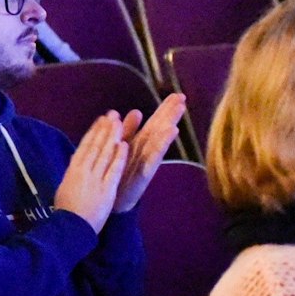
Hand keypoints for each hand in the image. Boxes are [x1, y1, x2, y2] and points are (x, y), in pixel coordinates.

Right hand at [51, 112, 129, 232]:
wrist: (70, 229)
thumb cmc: (66, 211)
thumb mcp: (65, 187)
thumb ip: (74, 172)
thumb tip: (77, 159)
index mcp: (72, 170)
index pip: (85, 146)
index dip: (94, 132)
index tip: (101, 120)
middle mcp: (84, 171)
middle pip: (96, 146)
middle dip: (105, 129)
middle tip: (113, 114)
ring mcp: (96, 180)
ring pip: (105, 154)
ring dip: (112, 137)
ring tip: (120, 122)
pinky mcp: (106, 190)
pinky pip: (114, 171)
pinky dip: (119, 157)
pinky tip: (124, 145)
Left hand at [113, 94, 186, 213]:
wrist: (112, 201)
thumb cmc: (118, 174)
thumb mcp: (121, 148)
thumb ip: (128, 130)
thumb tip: (136, 110)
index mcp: (140, 143)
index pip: (155, 122)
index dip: (165, 109)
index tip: (177, 94)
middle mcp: (146, 151)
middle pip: (160, 128)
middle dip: (171, 113)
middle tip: (182, 97)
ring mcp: (146, 162)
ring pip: (159, 141)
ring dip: (169, 125)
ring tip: (179, 112)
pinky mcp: (143, 174)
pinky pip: (152, 158)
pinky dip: (161, 145)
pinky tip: (170, 134)